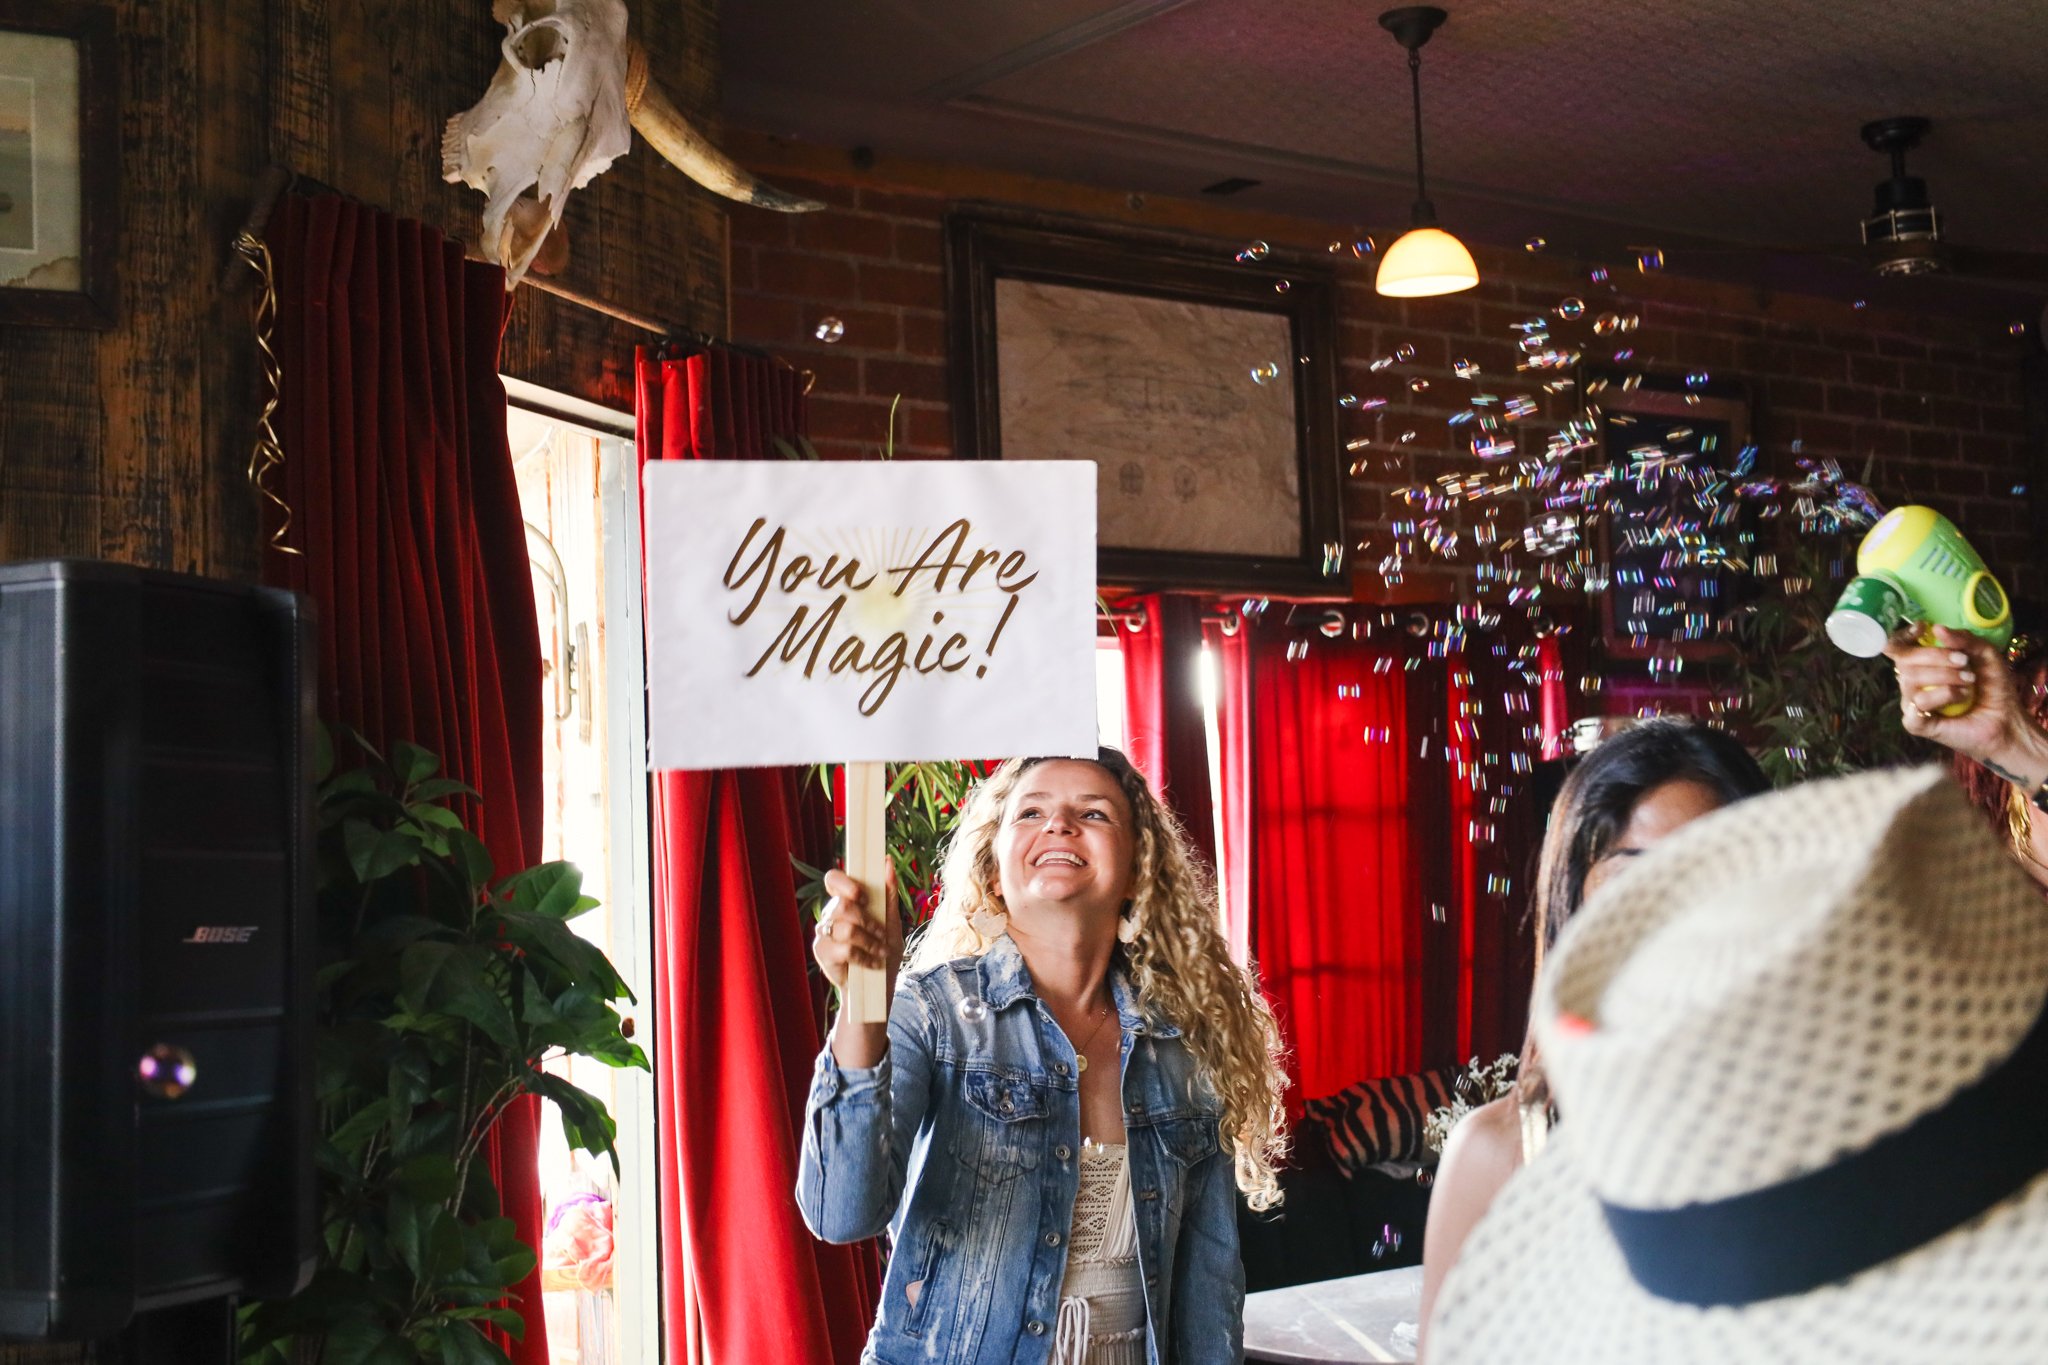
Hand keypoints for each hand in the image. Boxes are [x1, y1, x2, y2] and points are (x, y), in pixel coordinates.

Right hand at [811, 867, 903, 990]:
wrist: (878, 986)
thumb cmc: (883, 950)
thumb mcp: (893, 921)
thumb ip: (889, 892)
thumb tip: (886, 861)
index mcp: (846, 900)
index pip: (833, 879)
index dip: (845, 883)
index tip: (862, 896)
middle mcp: (831, 913)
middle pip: (841, 905)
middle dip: (867, 920)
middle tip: (881, 933)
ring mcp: (824, 932)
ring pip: (845, 928)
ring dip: (870, 941)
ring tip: (880, 951)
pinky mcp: (822, 952)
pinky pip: (843, 949)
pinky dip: (864, 957)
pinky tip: (871, 963)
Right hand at [1883, 626, 2047, 785]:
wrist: (2007, 719)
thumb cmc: (1993, 687)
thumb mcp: (1985, 653)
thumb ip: (1963, 639)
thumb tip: (1936, 629)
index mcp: (1923, 664)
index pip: (1897, 648)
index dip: (1903, 636)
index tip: (1923, 629)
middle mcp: (1912, 683)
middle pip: (1904, 661)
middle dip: (1936, 656)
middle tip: (1964, 662)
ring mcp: (1912, 703)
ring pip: (1910, 681)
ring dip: (1945, 677)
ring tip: (1969, 683)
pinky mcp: (1916, 723)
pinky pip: (1917, 705)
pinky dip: (1942, 697)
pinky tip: (1960, 699)